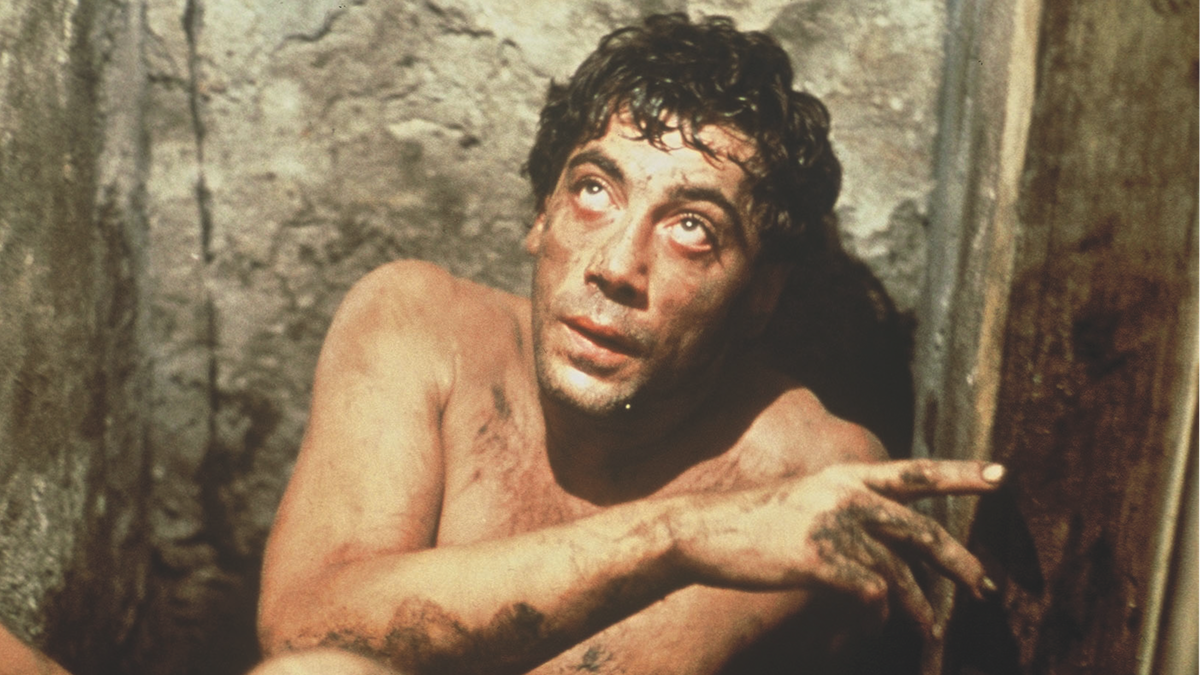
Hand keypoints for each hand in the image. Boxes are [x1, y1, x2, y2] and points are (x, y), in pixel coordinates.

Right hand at [670, 459, 1004, 636]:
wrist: (704, 531)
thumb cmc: (754, 523)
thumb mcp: (806, 500)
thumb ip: (849, 513)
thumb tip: (888, 552)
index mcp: (845, 477)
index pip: (914, 473)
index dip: (960, 474)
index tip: (1002, 476)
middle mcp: (846, 495)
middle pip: (921, 530)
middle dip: (960, 561)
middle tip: (985, 587)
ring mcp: (834, 526)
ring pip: (898, 574)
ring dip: (920, 608)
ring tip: (934, 631)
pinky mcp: (819, 559)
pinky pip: (869, 595)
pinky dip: (877, 615)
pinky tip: (871, 625)